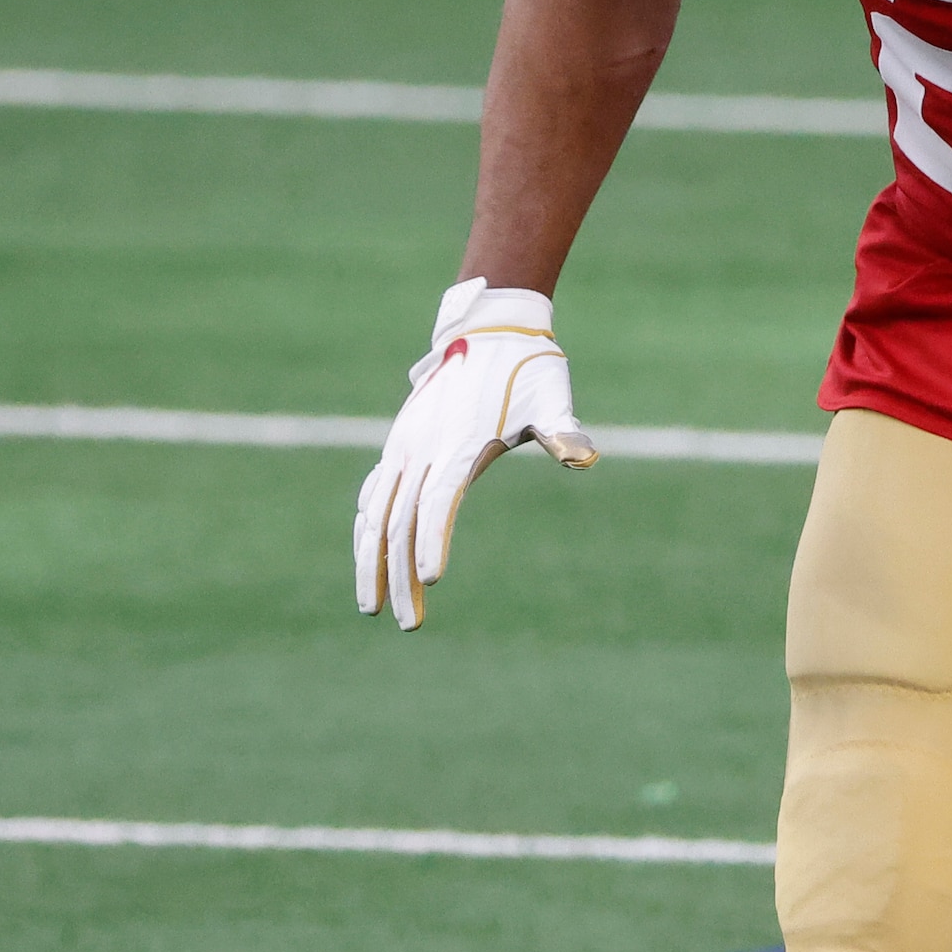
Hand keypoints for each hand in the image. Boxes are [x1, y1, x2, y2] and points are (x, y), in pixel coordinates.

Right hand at [353, 278, 597, 630]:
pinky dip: (367, 525)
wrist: (493, 328)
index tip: (431, 578)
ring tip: (372, 606)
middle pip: (399, 520)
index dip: (433, 539)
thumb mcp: (551, 397)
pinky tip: (367, 551)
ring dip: (371, 560)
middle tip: (410, 623)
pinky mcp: (401, 443)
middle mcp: (422, 448)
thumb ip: (562, 429)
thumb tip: (584, 454)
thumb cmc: (529, 369)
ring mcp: (405, 445)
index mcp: (457, 444)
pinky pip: (374, 492)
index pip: (438, 501)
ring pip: (375, 512)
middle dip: (398, 574)